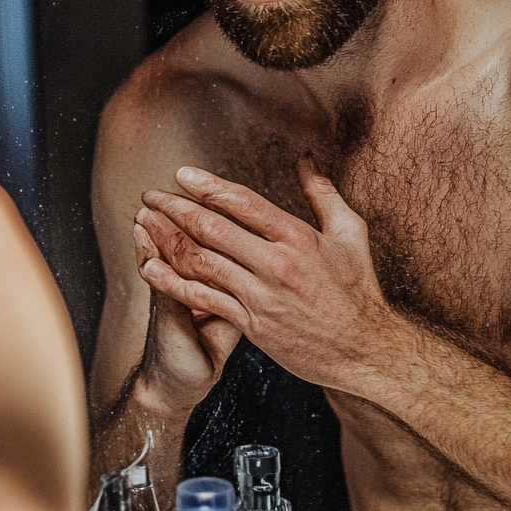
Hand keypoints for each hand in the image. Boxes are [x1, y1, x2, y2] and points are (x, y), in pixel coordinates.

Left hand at [135, 158, 390, 392]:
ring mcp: (262, 296)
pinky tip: (151, 269)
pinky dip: (173, 283)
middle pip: (214, 228)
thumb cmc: (360, 291)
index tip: (183, 175)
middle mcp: (276, 264)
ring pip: (203, 261)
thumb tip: (305, 159)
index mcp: (299, 237)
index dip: (209, 186)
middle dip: (176, 208)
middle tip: (151, 196)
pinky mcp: (252, 324)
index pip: (243, 202)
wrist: (366, 351)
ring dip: (168, 240)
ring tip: (144, 224)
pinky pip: (204, 299)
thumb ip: (323, 193)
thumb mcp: (351, 233)